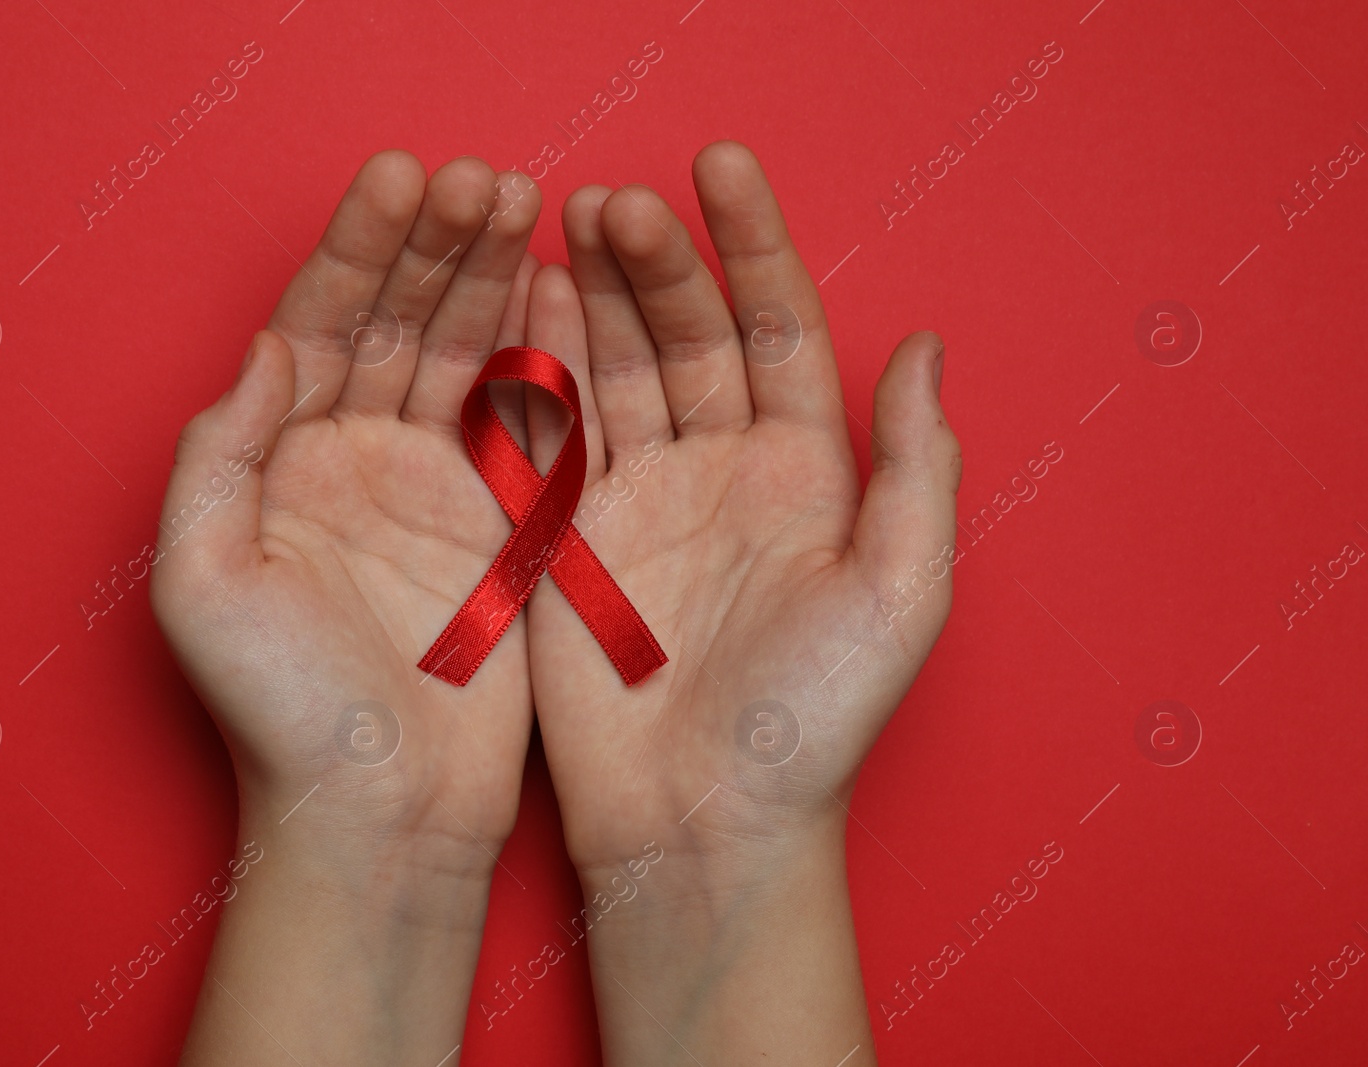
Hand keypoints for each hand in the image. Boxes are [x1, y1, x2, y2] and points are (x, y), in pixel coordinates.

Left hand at [151, 151, 542, 1064]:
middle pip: (399, 325)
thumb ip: (220, 456)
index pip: (320, 326)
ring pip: (467, 358)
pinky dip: (545, 357)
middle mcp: (358, 462)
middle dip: (438, 246)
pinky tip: (561, 292)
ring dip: (492, 281)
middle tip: (485, 177)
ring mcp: (438, 490)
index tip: (403, 180)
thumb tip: (268, 345)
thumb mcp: (204, 584)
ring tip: (527, 204)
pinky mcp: (506, 528)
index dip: (359, 249)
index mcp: (283, 465)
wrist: (381, 814)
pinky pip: (526, 423)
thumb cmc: (280, 717)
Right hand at [524, 141, 960, 1063]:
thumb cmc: (812, 723)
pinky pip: (554, 434)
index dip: (754, 245)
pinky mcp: (568, 538)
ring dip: (596, 294)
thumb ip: (916, 470)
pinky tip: (530, 303)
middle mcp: (722, 472)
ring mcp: (639, 501)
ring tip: (567, 219)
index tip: (720, 168)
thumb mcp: (898, 594)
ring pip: (617, 370)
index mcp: (805, 474)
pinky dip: (539, 368)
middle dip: (658, 260)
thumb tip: (929, 346)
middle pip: (688, 334)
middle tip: (617, 198)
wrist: (702, 821)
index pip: (778, 329)